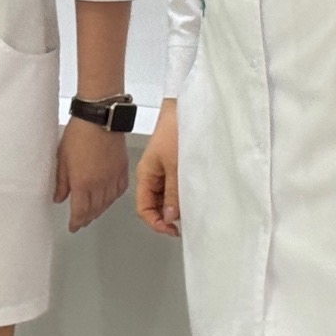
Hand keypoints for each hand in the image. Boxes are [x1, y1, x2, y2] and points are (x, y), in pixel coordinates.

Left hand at [55, 113, 130, 232]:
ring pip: (108, 202)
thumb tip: (59, 197)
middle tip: (81, 220)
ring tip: (93, 211)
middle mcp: (100, 184)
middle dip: (87, 217)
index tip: (73, 226)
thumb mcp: (62, 158)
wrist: (100, 118)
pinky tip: (109, 196)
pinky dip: (113, 197)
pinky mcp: (122, 169)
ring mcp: (113, 177)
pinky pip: (119, 190)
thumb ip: (61, 181)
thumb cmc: (79, 133)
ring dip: (100, 209)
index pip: (80, 212)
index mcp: (83, 183)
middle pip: (95, 210)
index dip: (76, 222)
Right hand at [134, 100, 180, 236]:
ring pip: (165, 197)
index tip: (174, 229)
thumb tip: (171, 217)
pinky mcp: (173, 164)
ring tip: (191, 210)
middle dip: (167, 216)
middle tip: (185, 223)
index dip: (156, 222)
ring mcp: (162, 170)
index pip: (144, 208)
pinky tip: (192, 195)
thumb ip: (173, 193)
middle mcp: (152, 175)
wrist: (184, 106)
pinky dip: (181, 194)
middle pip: (154, 205)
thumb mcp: (176, 166)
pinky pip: (174, 186)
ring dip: (175, 205)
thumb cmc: (176, 131)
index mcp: (145, 175)